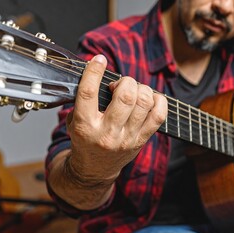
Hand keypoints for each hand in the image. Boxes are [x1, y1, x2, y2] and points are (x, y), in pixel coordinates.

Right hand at [66, 54, 167, 184]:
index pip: (88, 94)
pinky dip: (158, 101)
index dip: (94, 72)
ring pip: (143, 103)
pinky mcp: (141, 141)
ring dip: (141, 89)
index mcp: (86, 126)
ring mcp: (127, 138)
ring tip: (134, 91)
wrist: (93, 170)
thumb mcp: (75, 121)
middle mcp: (107, 133)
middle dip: (125, 82)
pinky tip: (150, 98)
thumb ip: (84, 99)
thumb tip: (97, 71)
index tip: (98, 60)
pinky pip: (158, 116)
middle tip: (121, 85)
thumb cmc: (85, 140)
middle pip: (125, 97)